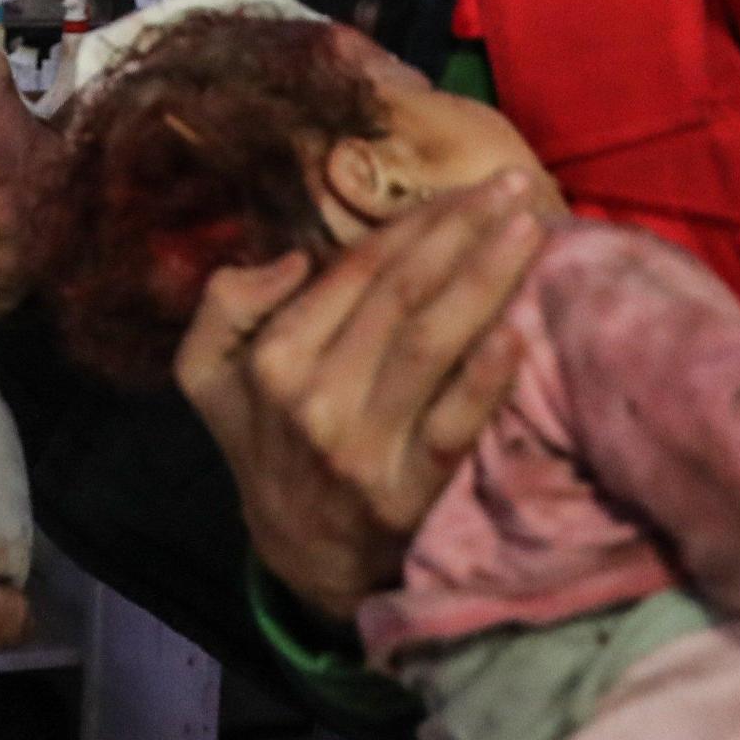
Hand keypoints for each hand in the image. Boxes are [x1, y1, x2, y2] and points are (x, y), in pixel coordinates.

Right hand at [174, 174, 547, 623]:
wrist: (303, 555)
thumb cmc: (266, 441)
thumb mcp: (207, 374)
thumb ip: (225, 303)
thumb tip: (294, 258)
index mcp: (272, 360)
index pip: (356, 271)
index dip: (415, 221)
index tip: (466, 186)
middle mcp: (315, 399)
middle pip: (401, 295)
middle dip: (462, 230)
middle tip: (513, 183)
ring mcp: (363, 448)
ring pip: (431, 343)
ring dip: (486, 278)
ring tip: (532, 229)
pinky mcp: (409, 493)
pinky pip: (455, 424)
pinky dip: (487, 376)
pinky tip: (519, 329)